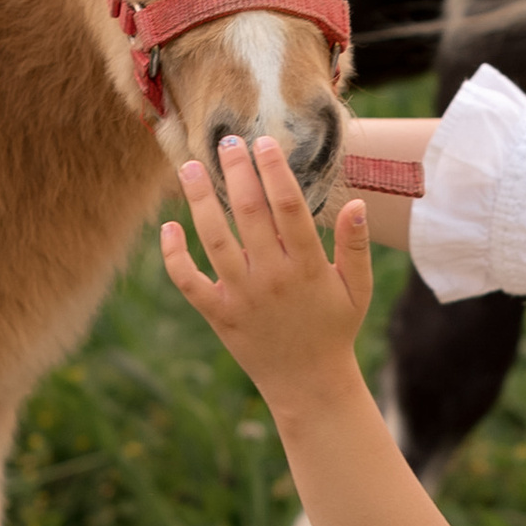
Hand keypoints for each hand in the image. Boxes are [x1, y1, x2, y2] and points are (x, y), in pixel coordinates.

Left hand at [162, 135, 371, 405]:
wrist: (308, 384)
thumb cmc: (334, 329)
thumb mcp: (357, 288)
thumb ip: (355, 246)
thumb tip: (357, 203)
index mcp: (307, 267)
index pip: (289, 207)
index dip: (275, 171)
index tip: (264, 142)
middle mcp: (271, 278)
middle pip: (249, 213)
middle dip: (236, 172)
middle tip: (226, 140)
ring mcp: (241, 296)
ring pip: (213, 239)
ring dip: (200, 200)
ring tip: (188, 168)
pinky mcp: (218, 314)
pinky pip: (188, 281)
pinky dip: (174, 255)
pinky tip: (168, 226)